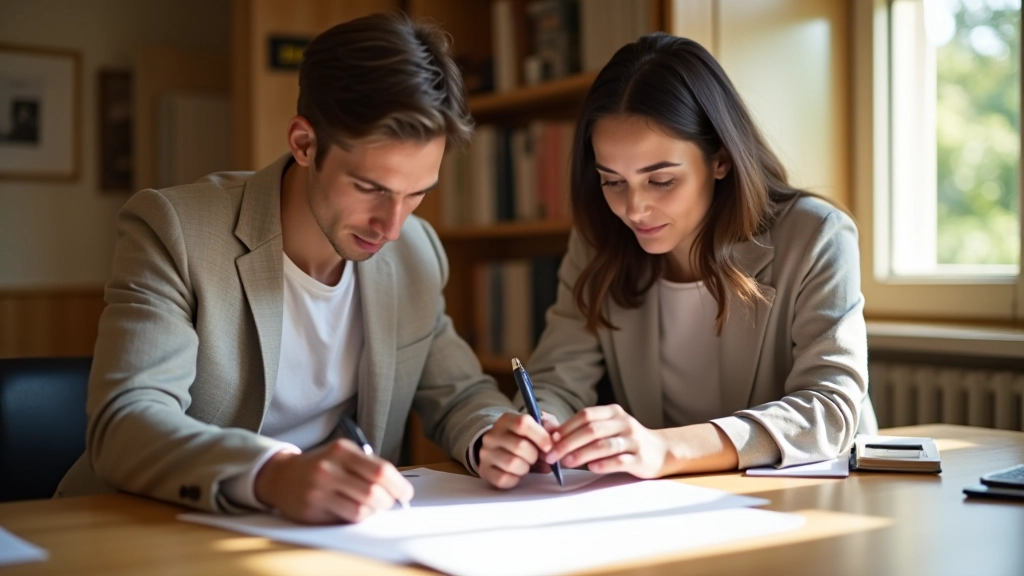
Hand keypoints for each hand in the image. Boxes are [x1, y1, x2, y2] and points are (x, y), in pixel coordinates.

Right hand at [253, 439, 412, 523]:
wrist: (282, 476)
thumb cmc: (320, 466)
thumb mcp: (342, 455)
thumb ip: (367, 466)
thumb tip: (398, 487)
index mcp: (342, 450)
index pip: (381, 470)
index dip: (399, 485)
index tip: (406, 494)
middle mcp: (330, 468)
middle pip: (374, 492)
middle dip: (388, 502)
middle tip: (388, 503)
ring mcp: (320, 489)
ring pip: (362, 509)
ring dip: (372, 512)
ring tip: (368, 506)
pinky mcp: (313, 508)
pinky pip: (346, 519)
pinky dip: (356, 518)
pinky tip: (351, 509)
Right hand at [478, 412, 558, 488]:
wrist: (502, 450)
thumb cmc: (525, 439)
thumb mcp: (538, 428)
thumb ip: (550, 429)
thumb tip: (556, 439)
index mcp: (506, 420)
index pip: (523, 423)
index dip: (540, 436)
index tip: (549, 447)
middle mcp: (492, 435)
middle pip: (520, 446)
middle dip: (534, 456)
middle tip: (536, 458)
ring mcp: (486, 453)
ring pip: (512, 463)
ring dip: (525, 468)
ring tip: (525, 465)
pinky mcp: (484, 470)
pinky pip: (504, 479)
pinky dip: (515, 479)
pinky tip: (516, 473)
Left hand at [545, 404, 668, 478]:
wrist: (661, 451)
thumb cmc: (626, 441)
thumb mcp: (609, 428)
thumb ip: (584, 429)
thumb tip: (551, 432)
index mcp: (613, 412)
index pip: (585, 415)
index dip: (566, 427)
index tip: (550, 440)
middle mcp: (624, 423)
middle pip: (592, 430)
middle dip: (568, 443)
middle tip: (552, 455)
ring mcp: (633, 441)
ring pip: (604, 445)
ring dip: (582, 454)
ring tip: (566, 462)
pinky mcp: (640, 459)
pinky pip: (620, 460)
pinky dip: (604, 464)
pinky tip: (591, 468)